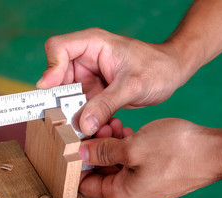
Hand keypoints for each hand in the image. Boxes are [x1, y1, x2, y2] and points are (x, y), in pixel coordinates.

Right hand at [37, 28, 187, 134]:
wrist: (171, 74)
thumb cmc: (156, 68)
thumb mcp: (131, 86)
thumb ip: (106, 104)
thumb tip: (83, 125)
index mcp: (92, 44)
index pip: (58, 48)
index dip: (51, 68)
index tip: (51, 90)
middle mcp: (85, 59)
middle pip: (58, 78)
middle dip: (61, 100)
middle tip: (66, 121)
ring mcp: (88, 77)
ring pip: (67, 96)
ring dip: (73, 114)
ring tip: (86, 128)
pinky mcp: (93, 92)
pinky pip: (80, 107)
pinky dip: (84, 119)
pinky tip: (96, 128)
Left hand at [79, 118, 221, 197]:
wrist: (214, 152)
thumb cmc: (177, 151)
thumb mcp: (132, 147)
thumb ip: (103, 151)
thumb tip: (82, 152)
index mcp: (121, 195)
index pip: (85, 183)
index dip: (79, 161)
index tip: (77, 142)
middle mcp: (130, 195)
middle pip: (100, 171)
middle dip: (97, 147)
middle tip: (100, 127)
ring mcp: (141, 186)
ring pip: (115, 164)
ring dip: (110, 144)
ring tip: (114, 124)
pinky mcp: (151, 175)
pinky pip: (130, 162)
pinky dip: (124, 147)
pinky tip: (126, 130)